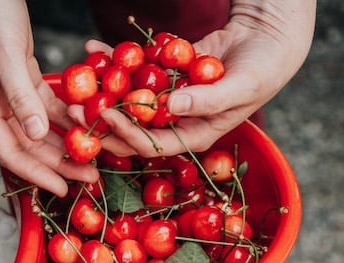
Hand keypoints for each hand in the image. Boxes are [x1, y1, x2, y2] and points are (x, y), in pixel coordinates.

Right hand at [0, 0, 98, 196]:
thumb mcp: (5, 53)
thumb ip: (20, 95)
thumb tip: (35, 134)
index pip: (9, 152)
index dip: (36, 174)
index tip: (62, 188)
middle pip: (29, 146)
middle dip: (59, 163)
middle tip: (90, 176)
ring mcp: (9, 94)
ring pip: (41, 130)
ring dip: (67, 144)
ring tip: (95, 158)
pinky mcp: (24, 78)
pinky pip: (49, 106)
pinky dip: (68, 117)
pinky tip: (88, 126)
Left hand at [69, 0, 316, 157]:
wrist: (270, 38)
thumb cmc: (264, 70)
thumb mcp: (240, 88)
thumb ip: (206, 101)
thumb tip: (170, 108)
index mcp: (192, 135)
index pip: (152, 143)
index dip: (126, 134)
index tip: (105, 117)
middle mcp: (175, 121)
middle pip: (131, 126)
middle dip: (102, 119)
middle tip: (73, 107)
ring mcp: (166, 97)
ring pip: (127, 97)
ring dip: (102, 89)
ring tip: (77, 77)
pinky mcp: (163, 74)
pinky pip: (136, 69)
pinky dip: (116, 59)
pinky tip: (94, 48)